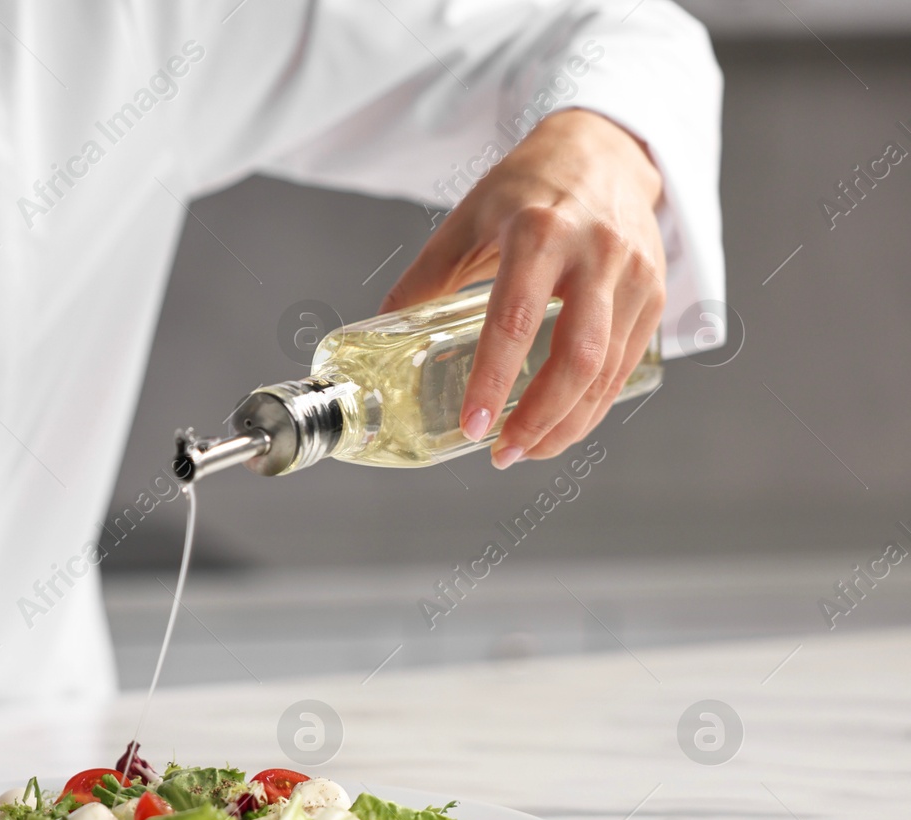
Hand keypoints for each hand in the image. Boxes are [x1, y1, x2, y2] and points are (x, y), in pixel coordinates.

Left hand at [379, 108, 665, 467]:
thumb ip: (426, 276)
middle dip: (541, 418)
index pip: (514, 319)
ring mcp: (634, 274)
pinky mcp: (656, 291)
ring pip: (608, 369)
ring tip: (527, 451)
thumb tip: (380, 328)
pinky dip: (594, 403)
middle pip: (577, 356)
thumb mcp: (468, 218)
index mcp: (540, 232)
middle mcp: (596, 253)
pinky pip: (626, 363)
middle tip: (503, 454)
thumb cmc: (529, 185)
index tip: (474, 425)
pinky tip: (563, 424)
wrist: (605, 148)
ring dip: (569, 423)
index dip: (494, 380)